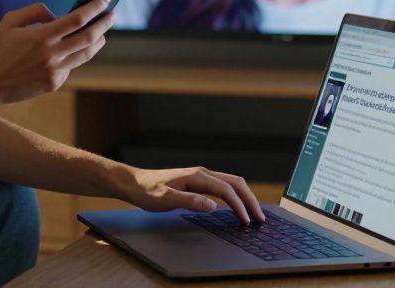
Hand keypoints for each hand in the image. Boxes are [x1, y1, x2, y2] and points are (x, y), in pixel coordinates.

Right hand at [0, 0, 113, 107]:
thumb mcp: (10, 21)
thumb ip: (35, 11)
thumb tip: (56, 14)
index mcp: (42, 36)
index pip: (78, 19)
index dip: (94, 8)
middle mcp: (52, 54)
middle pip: (90, 37)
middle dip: (104, 24)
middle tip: (111, 15)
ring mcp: (55, 71)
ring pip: (86, 54)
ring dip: (97, 41)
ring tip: (100, 32)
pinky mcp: (54, 83)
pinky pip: (71, 66)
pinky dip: (74, 55)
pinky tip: (70, 50)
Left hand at [112, 165, 265, 224]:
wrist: (134, 183)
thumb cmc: (147, 191)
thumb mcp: (165, 199)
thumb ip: (189, 201)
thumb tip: (212, 205)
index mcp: (197, 176)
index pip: (227, 190)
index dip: (239, 206)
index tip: (247, 221)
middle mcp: (202, 173)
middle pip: (235, 183)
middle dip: (250, 200)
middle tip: (260, 218)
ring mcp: (201, 176)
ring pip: (231, 183)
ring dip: (245, 197)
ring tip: (253, 214)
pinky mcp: (198, 182)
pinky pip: (223, 187)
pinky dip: (235, 196)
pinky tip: (237, 207)